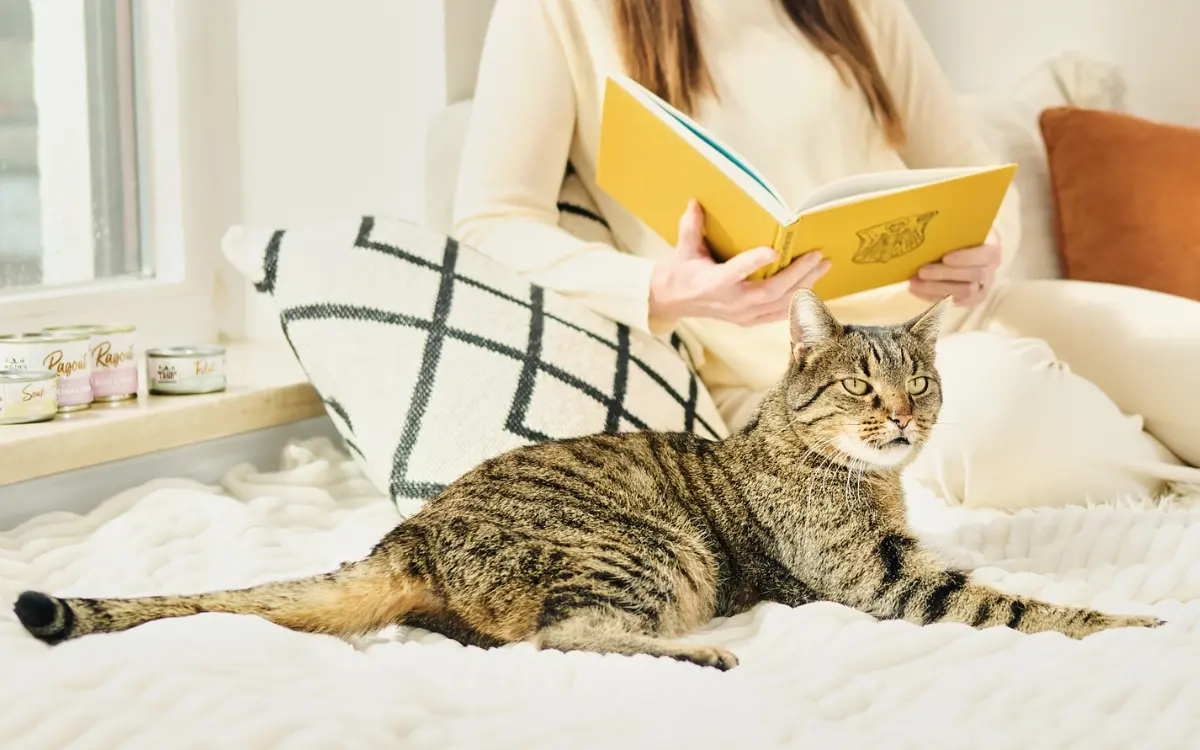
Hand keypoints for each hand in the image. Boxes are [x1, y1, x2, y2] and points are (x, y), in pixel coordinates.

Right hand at [649, 200, 831, 325]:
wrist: (674, 301)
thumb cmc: (682, 271)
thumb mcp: (684, 248)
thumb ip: (690, 227)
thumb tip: (694, 202)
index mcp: (714, 283)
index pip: (735, 272)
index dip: (754, 262)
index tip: (773, 250)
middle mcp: (731, 303)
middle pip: (771, 291)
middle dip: (797, 273)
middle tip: (817, 255)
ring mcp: (742, 315)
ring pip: (780, 304)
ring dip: (805, 285)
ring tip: (822, 267)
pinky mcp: (750, 321)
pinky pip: (780, 314)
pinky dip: (798, 301)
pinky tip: (813, 286)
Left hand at [909, 228, 1001, 306]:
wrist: (959, 245)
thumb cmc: (957, 232)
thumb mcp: (959, 223)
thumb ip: (952, 221)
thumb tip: (932, 212)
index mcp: (992, 245)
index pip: (987, 254)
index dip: (967, 258)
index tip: (945, 257)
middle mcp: (991, 267)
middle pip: (974, 275)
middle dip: (945, 274)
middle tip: (921, 271)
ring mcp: (983, 285)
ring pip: (965, 292)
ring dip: (937, 288)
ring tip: (914, 282)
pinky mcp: (971, 299)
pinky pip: (956, 303)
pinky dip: (934, 297)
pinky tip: (917, 290)